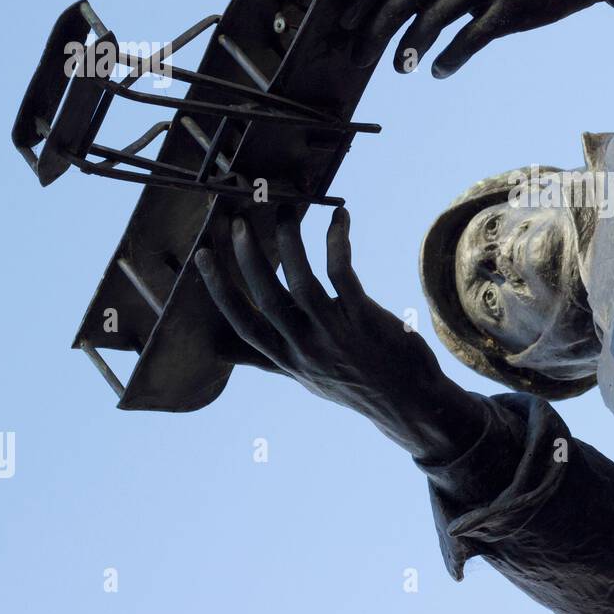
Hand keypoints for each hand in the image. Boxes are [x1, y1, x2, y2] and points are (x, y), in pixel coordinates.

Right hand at [195, 207, 485, 462]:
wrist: (410, 404)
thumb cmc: (355, 384)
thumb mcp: (304, 377)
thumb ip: (266, 359)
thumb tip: (223, 351)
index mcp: (287, 359)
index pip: (243, 323)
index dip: (220, 289)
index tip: (202, 255)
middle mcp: (305, 348)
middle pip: (267, 298)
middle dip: (248, 258)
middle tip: (236, 220)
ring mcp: (335, 334)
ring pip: (302, 283)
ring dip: (291, 243)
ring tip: (284, 210)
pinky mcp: (364, 319)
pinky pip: (343, 274)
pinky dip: (337, 242)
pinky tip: (339, 218)